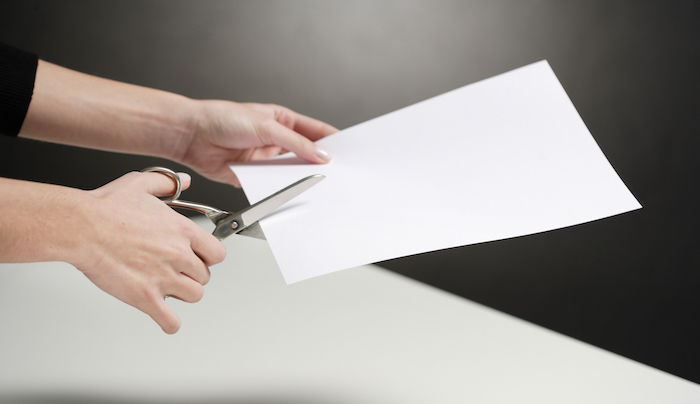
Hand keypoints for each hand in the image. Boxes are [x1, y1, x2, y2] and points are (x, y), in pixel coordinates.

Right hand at [72, 171, 225, 333]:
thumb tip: (183, 181)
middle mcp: (178, 255)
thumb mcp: (140, 183)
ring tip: (168, 287)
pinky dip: (170, 323)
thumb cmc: (106, 208)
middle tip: (174, 270)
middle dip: (191, 274)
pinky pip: (171, 321)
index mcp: (182, 231)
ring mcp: (164, 278)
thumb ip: (167, 183)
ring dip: (183, 294)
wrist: (81, 228)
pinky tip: (164, 317)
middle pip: (205, 276)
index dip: (208, 257)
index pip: (217, 253)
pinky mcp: (146, 297)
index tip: (199, 257)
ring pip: (194, 296)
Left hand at [178, 101, 337, 185]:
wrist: (192, 136)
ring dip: (301, 178)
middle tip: (337, 174)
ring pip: (291, 171)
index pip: (316, 131)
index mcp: (284, 121)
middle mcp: (277, 140)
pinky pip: (272, 185)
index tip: (349, 153)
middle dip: (320, 163)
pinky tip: (289, 193)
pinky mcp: (254, 176)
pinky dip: (280, 190)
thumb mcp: (266, 126)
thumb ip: (296, 143)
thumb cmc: (222, 118)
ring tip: (317, 186)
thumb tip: (321, 155)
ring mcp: (266, 159)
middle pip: (306, 154)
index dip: (333, 141)